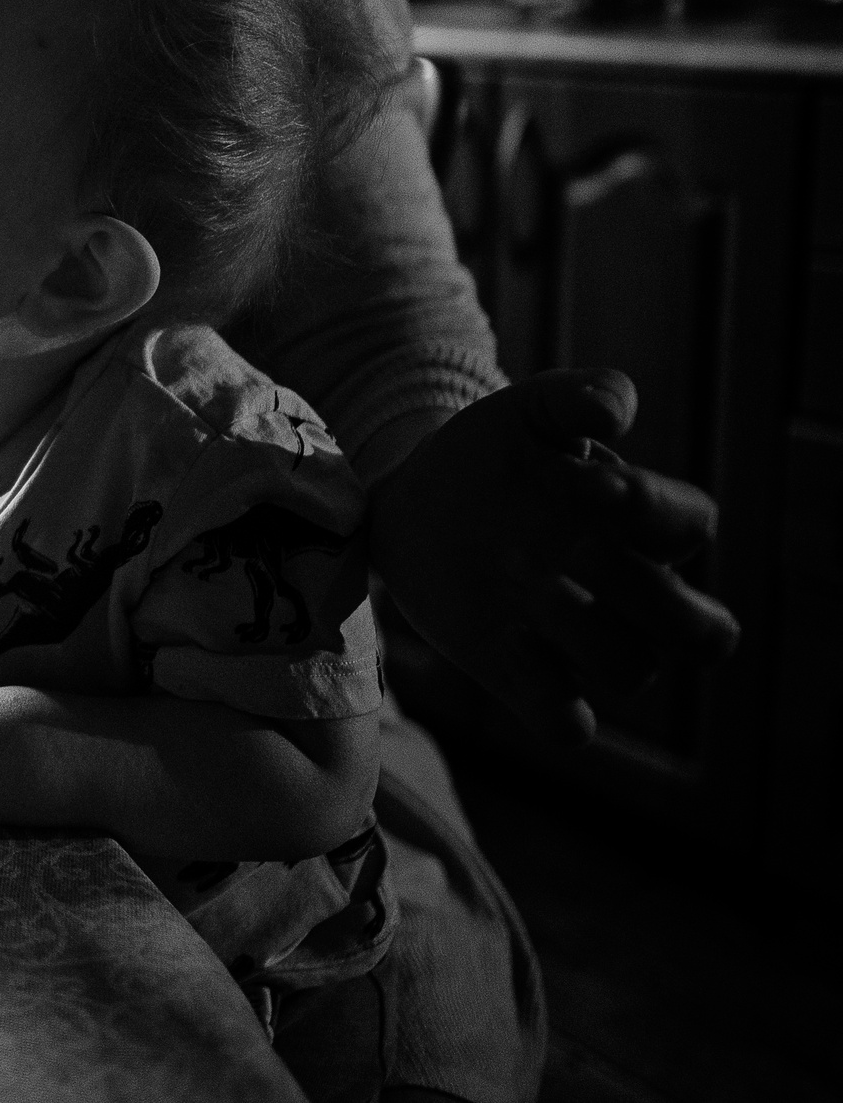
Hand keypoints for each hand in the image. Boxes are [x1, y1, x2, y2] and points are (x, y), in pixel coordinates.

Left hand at [370, 368, 737, 746]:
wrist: (416, 501)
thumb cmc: (492, 453)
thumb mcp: (527, 410)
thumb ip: (578, 395)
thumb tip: (618, 409)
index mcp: (635, 518)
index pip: (694, 525)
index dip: (656, 512)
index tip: (592, 484)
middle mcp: (621, 587)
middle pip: (702, 631)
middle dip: (652, 600)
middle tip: (570, 555)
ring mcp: (576, 637)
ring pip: (636, 673)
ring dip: (588, 638)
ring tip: (526, 592)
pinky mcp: (524, 676)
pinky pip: (569, 724)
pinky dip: (551, 703)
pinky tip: (508, 646)